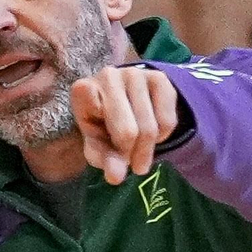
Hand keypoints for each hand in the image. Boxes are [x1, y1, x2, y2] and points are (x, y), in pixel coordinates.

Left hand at [71, 65, 178, 184]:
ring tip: (140, 150)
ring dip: (148, 149)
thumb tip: (116, 177)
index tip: (107, 145)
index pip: (93, 114)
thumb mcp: (97, 143)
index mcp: (83, 89)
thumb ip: (104, 159)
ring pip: (151, 128)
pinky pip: (168, 121)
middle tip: (134, 165)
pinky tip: (153, 133)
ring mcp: (135, 74)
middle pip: (129, 132)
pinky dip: (162, 137)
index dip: (105, 141)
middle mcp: (108, 75)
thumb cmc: (103, 124)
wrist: (125, 100)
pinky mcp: (159, 78)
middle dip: (132, 155)